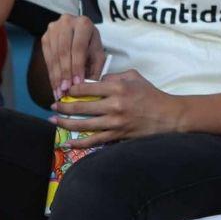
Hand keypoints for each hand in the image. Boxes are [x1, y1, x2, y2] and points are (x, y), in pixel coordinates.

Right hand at [40, 14, 105, 98]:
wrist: (78, 31)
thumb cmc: (90, 43)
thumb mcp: (97, 52)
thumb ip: (94, 68)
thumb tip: (87, 87)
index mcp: (83, 24)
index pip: (78, 48)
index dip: (77, 67)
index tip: (77, 83)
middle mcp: (67, 23)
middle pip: (64, 52)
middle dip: (65, 74)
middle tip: (66, 91)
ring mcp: (53, 29)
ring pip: (54, 57)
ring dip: (56, 77)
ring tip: (60, 92)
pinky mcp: (45, 37)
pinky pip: (47, 59)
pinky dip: (51, 74)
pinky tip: (55, 86)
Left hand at [51, 70, 181, 148]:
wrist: (167, 115)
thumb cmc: (151, 94)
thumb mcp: (135, 77)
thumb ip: (114, 76)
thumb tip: (95, 82)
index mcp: (118, 87)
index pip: (87, 87)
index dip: (72, 89)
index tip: (64, 89)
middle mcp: (114, 105)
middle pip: (81, 106)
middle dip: (63, 106)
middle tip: (53, 105)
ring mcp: (115, 122)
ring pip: (83, 124)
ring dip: (65, 123)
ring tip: (54, 121)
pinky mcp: (117, 136)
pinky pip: (93, 141)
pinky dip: (79, 143)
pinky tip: (67, 142)